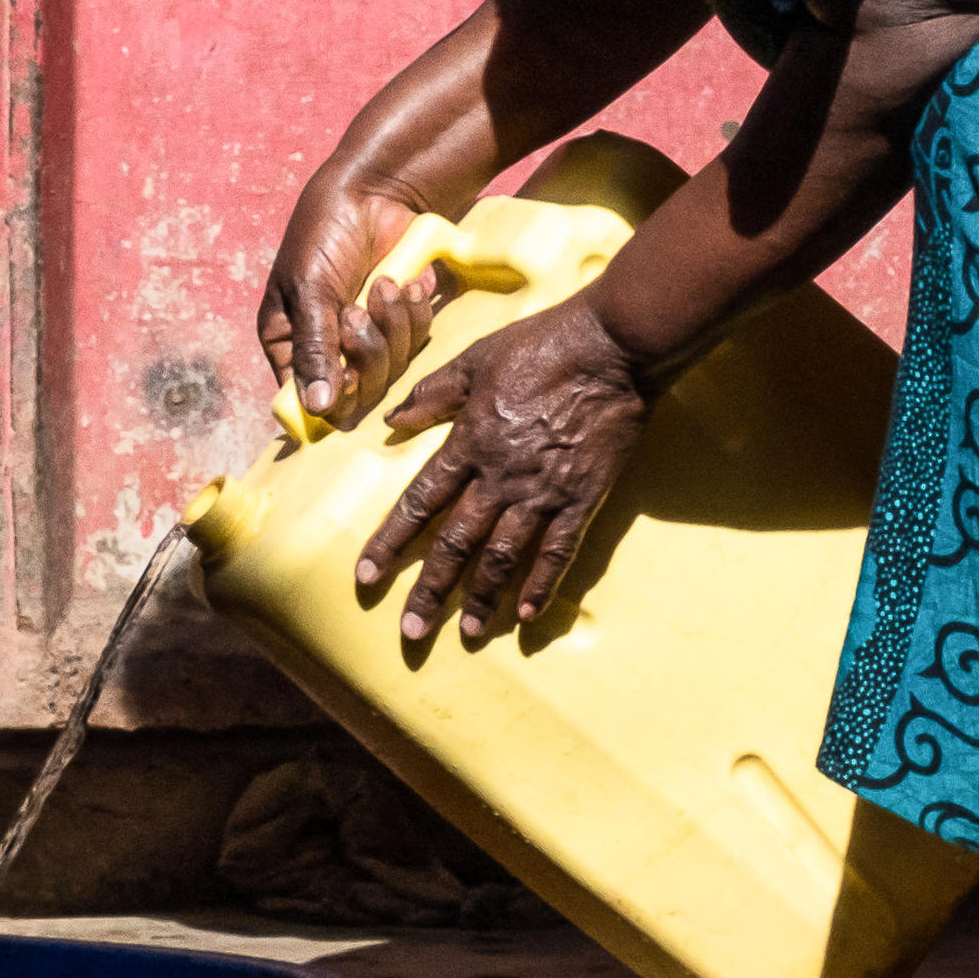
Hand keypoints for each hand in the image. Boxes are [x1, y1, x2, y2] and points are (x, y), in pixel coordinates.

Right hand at [258, 163, 451, 427]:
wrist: (375, 190)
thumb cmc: (326, 233)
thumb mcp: (311, 289)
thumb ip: (314, 348)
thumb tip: (316, 407)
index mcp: (289, 342)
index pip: (309, 397)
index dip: (335, 394)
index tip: (350, 373)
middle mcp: (327, 346)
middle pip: (359, 390)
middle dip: (369, 349)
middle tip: (360, 308)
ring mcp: (367, 335)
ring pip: (392, 366)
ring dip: (394, 324)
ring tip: (386, 283)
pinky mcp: (400, 320)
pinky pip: (418, 340)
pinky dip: (417, 310)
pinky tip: (410, 281)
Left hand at [356, 293, 649, 648]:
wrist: (611, 347)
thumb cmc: (542, 346)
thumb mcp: (475, 360)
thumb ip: (433, 394)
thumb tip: (392, 419)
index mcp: (468, 443)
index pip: (419, 503)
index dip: (390, 541)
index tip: (367, 575)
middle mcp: (499, 478)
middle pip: (455, 544)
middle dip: (430, 590)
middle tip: (411, 630)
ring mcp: (542, 493)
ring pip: (503, 557)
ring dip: (482, 597)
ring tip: (467, 632)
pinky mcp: (581, 499)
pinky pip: (558, 552)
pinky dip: (543, 585)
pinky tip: (528, 615)